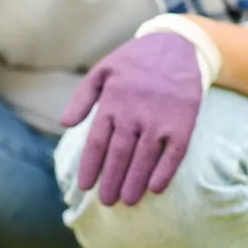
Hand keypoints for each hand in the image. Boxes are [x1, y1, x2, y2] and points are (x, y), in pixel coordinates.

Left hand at [60, 32, 204, 205]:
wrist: (177, 46)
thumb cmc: (134, 62)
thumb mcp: (103, 71)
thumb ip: (82, 97)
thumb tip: (64, 123)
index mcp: (112, 102)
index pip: (96, 142)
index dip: (90, 166)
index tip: (84, 186)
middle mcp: (135, 113)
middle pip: (119, 155)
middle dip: (111, 181)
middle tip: (106, 201)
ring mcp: (160, 119)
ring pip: (144, 157)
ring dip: (135, 182)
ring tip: (127, 201)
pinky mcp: (183, 122)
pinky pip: (174, 153)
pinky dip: (165, 171)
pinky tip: (156, 188)